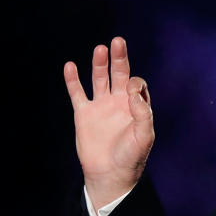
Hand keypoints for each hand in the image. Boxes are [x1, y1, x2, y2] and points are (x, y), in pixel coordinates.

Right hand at [64, 37, 154, 210]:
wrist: (110, 174)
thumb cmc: (131, 156)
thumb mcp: (144, 136)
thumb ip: (143, 112)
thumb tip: (133, 89)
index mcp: (136, 107)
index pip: (136, 85)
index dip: (133, 83)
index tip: (130, 90)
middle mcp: (119, 103)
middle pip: (119, 74)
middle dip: (119, 58)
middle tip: (118, 41)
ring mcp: (101, 107)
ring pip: (99, 79)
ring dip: (100, 64)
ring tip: (100, 49)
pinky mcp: (84, 114)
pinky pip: (77, 93)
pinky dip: (73, 80)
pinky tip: (71, 66)